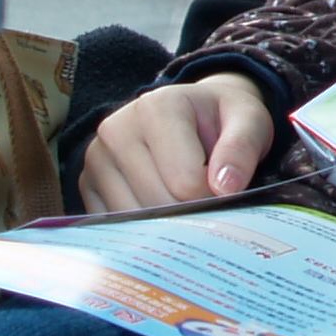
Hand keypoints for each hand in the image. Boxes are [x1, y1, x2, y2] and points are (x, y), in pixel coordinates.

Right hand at [80, 74, 275, 213]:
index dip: (215, 194)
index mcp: (157, 107)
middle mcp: (116, 129)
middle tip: (209, 194)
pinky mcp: (87, 184)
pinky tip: (160, 208)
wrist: (195, 115)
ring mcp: (96, 158)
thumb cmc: (223, 120)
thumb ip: (242, 148)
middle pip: (158, 203)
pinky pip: (114, 226)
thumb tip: (226, 188)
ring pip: (134, 220)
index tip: (226, 183)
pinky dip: (142, 228)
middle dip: (191, 211)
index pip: (186, 181)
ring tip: (184, 196)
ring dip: (167, 223)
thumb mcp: (249, 121)